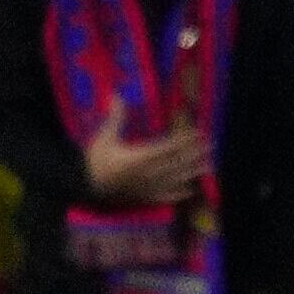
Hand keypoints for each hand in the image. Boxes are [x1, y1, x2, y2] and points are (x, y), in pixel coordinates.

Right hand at [81, 114, 207, 204]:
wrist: (83, 188)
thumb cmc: (94, 161)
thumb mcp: (103, 137)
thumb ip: (114, 117)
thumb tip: (115, 94)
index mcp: (140, 157)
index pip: (169, 147)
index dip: (185, 140)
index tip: (199, 133)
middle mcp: (149, 173)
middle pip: (177, 162)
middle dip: (195, 153)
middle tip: (211, 146)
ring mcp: (147, 188)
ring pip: (176, 179)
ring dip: (193, 172)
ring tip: (209, 165)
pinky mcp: (143, 198)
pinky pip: (165, 197)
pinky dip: (178, 194)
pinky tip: (190, 191)